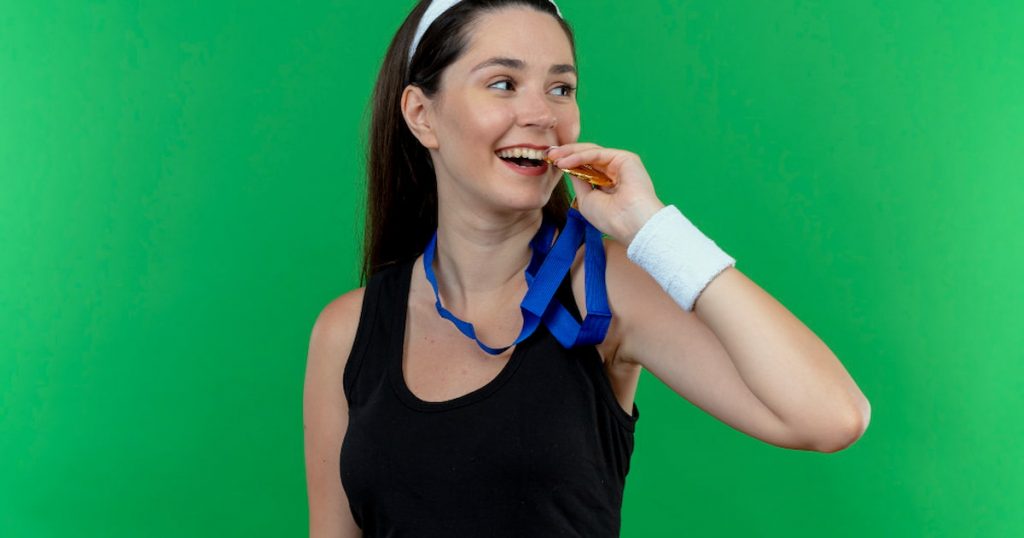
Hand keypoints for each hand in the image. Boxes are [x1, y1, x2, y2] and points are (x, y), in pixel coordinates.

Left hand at [547, 143, 665, 244]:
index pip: (586, 167)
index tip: (551, 163)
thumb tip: (567, 166)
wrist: (630, 224)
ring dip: (570, 153)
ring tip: (554, 158)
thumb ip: (579, 181)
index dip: (568, 163)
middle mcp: (614, 171)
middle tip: (549, 154)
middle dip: (566, 154)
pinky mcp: (625, 158)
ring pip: (591, 153)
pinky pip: (597, 154)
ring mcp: (620, 164)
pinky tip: (565, 162)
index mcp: (607, 183)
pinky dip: (579, 157)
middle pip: (587, 157)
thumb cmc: (610, 218)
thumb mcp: (586, 199)